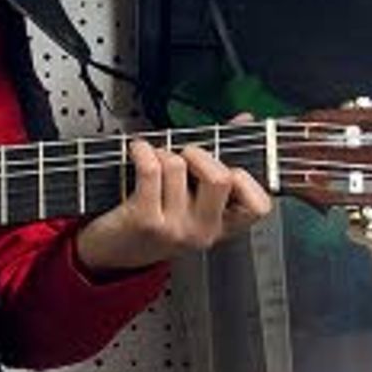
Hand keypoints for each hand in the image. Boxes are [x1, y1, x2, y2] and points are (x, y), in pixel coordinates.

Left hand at [73, 141, 272, 274]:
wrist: (112, 253)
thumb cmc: (154, 220)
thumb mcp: (193, 198)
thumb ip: (222, 158)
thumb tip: (245, 118)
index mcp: (222, 227)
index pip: (259, 206)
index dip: (246, 179)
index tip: (227, 169)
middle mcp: (203, 231)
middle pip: (221, 177)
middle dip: (198, 154)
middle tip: (184, 157)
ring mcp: (175, 229)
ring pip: (178, 165)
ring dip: (162, 152)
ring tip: (154, 162)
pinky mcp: (146, 221)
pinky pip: (151, 169)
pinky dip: (142, 151)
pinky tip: (137, 152)